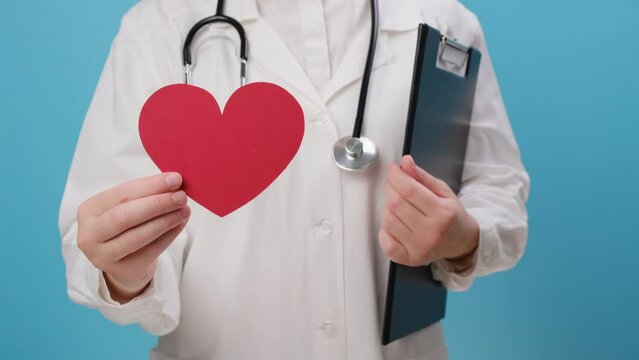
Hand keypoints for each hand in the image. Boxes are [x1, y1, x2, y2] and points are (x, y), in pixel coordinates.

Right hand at [76, 173, 190, 302]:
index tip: (175, 179)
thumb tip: (173, 180)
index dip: (150, 186)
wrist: (124, 264)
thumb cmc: (126, 227)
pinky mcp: (121, 269)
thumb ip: (146, 194)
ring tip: (184, 210)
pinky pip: (150, 251)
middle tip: (181, 196)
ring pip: (137, 235)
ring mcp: (102, 255)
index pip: (122, 194)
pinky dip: (168, 236)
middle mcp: (89, 234)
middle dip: (157, 204)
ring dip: (165, 220)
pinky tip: (180, 224)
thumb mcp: (128, 207)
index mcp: (89, 210)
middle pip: (125, 216)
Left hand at [378, 155, 478, 268]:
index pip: (409, 190)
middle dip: (390, 188)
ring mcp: (419, 248)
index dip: (396, 175)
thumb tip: (405, 162)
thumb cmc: (452, 216)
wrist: (462, 242)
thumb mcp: (443, 191)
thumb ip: (422, 177)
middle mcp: (431, 232)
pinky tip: (395, 224)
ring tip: (398, 205)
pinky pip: (385, 242)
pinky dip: (385, 230)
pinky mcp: (410, 259)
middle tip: (395, 184)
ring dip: (387, 208)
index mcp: (442, 213)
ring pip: (388, 220)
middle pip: (395, 204)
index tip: (392, 169)